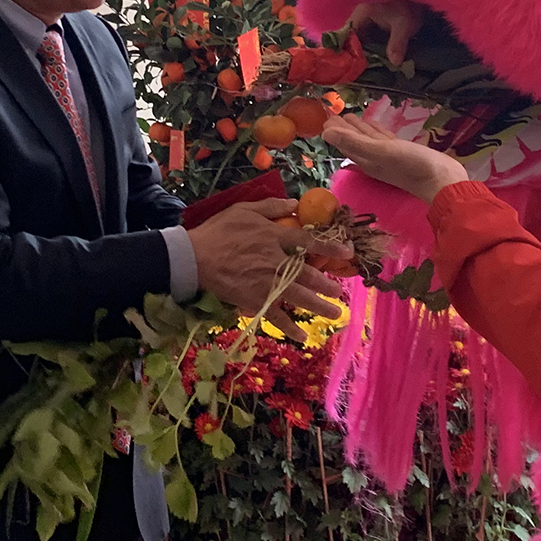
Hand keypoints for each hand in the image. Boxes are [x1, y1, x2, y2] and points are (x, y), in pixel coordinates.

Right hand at [188, 200, 346, 326]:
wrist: (194, 257)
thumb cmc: (219, 230)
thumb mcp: (244, 209)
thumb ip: (271, 206)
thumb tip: (296, 204)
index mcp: (274, 237)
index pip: (309, 242)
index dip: (330, 247)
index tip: (347, 253)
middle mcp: (275, 261)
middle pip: (308, 275)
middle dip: (327, 285)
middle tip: (340, 293)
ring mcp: (266, 283)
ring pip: (299, 297)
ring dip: (320, 306)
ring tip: (336, 314)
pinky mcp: (254, 299)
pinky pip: (276, 316)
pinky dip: (289, 327)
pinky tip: (302, 336)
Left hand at [323, 112, 468, 203]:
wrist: (443, 181)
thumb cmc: (412, 166)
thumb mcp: (381, 152)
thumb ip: (354, 142)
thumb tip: (326, 133)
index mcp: (366, 159)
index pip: (345, 143)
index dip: (335, 132)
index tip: (324, 119)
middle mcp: (375, 158)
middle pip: (355, 140)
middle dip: (344, 129)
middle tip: (333, 114)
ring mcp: (389, 156)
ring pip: (369, 139)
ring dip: (359, 128)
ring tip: (349, 116)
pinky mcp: (403, 152)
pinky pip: (385, 139)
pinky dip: (377, 131)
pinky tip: (375, 125)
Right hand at [346, 0, 423, 64]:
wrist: (418, 4)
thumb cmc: (409, 10)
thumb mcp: (404, 26)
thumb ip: (398, 43)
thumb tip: (395, 62)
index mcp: (362, 13)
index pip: (346, 34)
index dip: (348, 50)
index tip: (355, 66)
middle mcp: (358, 19)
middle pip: (349, 41)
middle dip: (355, 56)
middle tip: (361, 72)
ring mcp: (364, 26)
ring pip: (357, 44)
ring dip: (362, 56)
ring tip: (366, 71)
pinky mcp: (370, 32)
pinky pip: (365, 45)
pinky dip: (368, 54)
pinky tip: (373, 65)